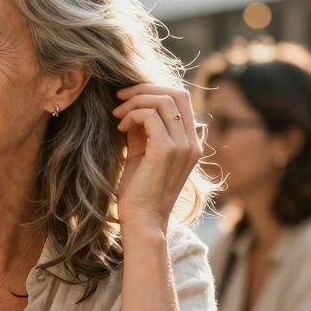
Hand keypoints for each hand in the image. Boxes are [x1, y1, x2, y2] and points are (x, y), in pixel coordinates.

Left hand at [111, 84, 202, 229]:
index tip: (128, 97)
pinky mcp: (167, 150)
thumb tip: (133, 106)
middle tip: (120, 97)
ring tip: (117, 115)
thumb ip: (143, 129)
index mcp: (191, 142)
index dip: (154, 90)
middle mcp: (192, 142)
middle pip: (176, 93)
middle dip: (145, 89)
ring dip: (135, 102)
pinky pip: (150, 115)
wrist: (142, 220)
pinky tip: (120, 128)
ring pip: (163, 101)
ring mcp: (183, 146)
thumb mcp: (143, 152)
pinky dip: (132, 115)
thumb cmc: (139, 191)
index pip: (182, 98)